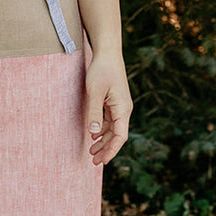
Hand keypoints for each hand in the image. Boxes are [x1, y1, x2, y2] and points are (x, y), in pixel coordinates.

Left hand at [84, 50, 131, 164]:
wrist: (108, 53)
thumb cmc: (101, 70)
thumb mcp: (94, 92)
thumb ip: (94, 112)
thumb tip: (93, 133)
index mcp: (123, 109)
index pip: (120, 136)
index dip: (111, 150)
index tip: (102, 161)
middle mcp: (124, 109)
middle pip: (117, 135)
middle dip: (106, 149)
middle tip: (94, 162)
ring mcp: (119, 105)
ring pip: (113, 129)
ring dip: (103, 140)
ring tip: (91, 151)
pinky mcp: (114, 101)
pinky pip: (110, 120)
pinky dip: (102, 129)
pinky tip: (93, 134)